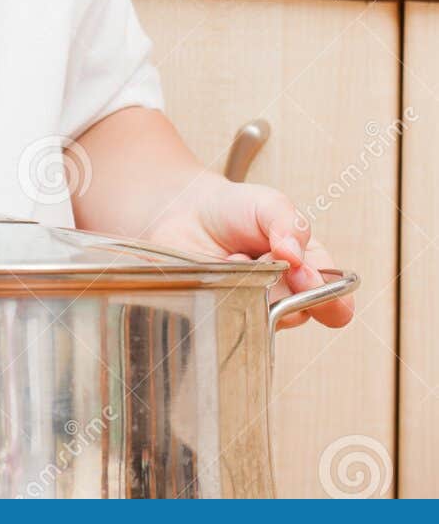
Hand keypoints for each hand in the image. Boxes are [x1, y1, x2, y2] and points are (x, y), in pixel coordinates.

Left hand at [145, 171, 353, 330]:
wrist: (186, 212)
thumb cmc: (236, 209)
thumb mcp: (269, 204)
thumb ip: (290, 224)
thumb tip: (297, 257)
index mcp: (310, 271)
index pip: (337, 303)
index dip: (330, 299)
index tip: (306, 276)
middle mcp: (286, 297)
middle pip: (300, 312)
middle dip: (282, 285)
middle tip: (266, 258)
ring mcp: (255, 310)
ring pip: (264, 316)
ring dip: (250, 284)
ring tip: (234, 257)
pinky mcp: (223, 317)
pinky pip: (229, 319)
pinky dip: (223, 291)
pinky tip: (217, 269)